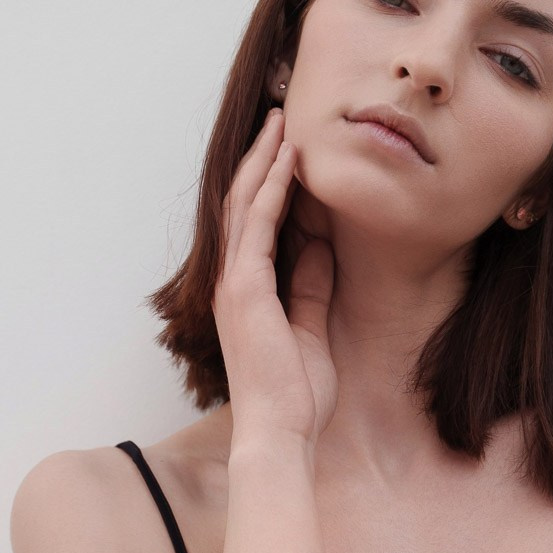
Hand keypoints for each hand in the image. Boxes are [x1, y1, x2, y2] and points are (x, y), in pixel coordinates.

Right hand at [213, 106, 338, 449]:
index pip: (255, 225)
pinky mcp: (245, 288)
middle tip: (280, 121)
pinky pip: (257, 225)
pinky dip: (272, 189)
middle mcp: (232, 282)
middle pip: (242, 204)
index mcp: (247, 292)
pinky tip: (289, 161)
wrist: (281, 431)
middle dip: (261, 160)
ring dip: (264, 162)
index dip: (270, 185)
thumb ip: (311, 285)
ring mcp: (234, 283)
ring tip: (282, 125)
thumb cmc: (295, 394)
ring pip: (244, 204)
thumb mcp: (311, 327)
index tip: (291, 153)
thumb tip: (320, 246)